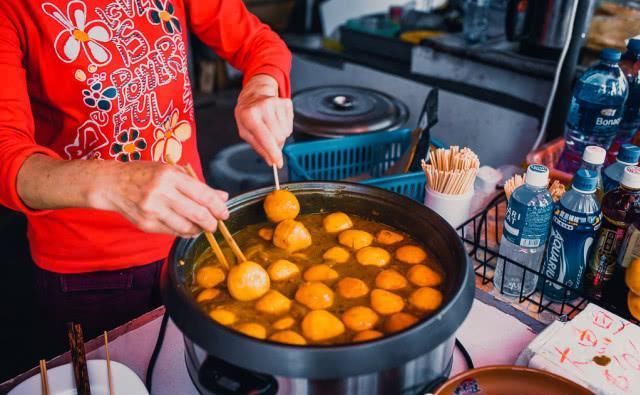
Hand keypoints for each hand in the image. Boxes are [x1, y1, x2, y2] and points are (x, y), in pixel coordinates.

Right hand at [90, 161, 228, 236]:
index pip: (203, 195)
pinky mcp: (146, 224)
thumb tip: (222, 196)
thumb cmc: (144, 174)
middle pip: (197, 214)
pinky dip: (183, 232)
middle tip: (215, 224)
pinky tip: (186, 228)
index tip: (224, 213)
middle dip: (211, 222)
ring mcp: (153, 210)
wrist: (112, 184)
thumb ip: (197, 185)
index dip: (218, 207)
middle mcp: (162, 193)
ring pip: (186, 227)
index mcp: (170, 176)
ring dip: (198, 230)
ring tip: (201, 226)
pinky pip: (172, 232)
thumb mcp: (171, 171)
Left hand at [235, 74, 292, 167]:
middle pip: (278, 138)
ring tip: (270, 127)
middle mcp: (264, 107)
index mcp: (250, 115)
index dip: (273, 153)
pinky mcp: (286, 103)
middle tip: (268, 140)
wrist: (254, 94)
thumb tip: (271, 160)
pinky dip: (284, 127)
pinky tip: (276, 121)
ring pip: (285, 133)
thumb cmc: (247, 114)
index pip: (266, 139)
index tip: (278, 162)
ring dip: (279, 135)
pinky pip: (290, 125)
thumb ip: (258, 147)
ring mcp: (277, 103)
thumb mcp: (245, 132)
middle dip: (275, 144)